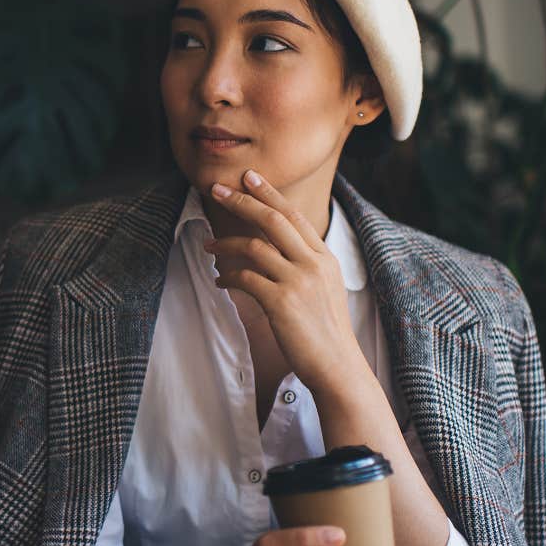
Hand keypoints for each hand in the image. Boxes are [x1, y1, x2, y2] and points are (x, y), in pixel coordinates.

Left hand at [203, 170, 366, 393]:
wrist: (337, 367)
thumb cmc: (325, 332)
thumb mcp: (325, 289)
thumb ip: (305, 266)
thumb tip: (274, 251)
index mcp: (324, 257)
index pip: (293, 215)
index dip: (269, 193)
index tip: (249, 178)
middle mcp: (313, 263)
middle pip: (272, 219)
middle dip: (241, 201)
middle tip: (216, 189)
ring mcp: (298, 281)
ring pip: (254, 246)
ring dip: (225, 244)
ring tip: (208, 246)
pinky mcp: (282, 303)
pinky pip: (245, 278)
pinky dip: (227, 277)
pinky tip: (219, 282)